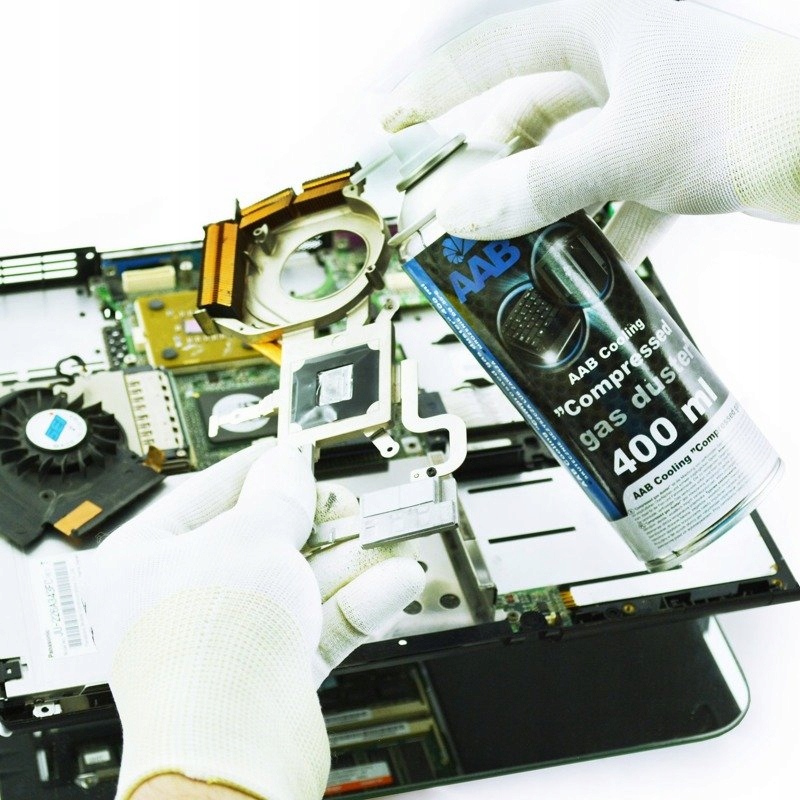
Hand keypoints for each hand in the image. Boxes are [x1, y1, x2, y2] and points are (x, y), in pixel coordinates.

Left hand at [85, 441, 424, 799]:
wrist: (232, 747)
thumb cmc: (207, 644)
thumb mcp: (252, 537)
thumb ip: (277, 496)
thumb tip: (286, 468)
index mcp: (144, 562)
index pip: (203, 497)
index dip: (253, 470)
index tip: (288, 455)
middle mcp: (181, 602)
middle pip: (258, 543)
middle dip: (312, 520)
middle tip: (345, 497)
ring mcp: (226, 639)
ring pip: (294, 585)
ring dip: (344, 558)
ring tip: (383, 531)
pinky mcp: (268, 673)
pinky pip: (314, 624)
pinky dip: (354, 602)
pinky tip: (391, 578)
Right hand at [383, 0, 799, 262]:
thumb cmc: (736, 116)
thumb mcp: (618, 150)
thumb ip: (533, 186)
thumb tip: (459, 215)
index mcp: (596, 26)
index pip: (490, 49)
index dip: (435, 87)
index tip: (393, 120)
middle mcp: (620, 61)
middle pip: (530, 116)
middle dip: (492, 169)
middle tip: (454, 216)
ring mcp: (652, 107)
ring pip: (574, 160)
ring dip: (546, 210)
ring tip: (510, 255)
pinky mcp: (680, 151)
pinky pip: (623, 193)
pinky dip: (607, 234)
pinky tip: (589, 275)